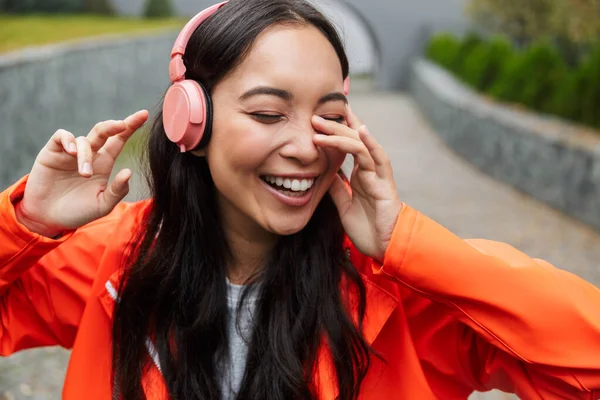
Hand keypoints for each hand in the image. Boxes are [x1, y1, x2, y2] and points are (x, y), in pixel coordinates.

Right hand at [15, 110, 148, 237]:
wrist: (48, 218)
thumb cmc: (78, 211)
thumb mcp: (102, 205)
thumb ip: (117, 191)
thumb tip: (129, 172)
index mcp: (104, 163)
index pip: (119, 140)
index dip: (131, 127)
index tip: (144, 115)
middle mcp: (90, 154)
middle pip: (104, 131)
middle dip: (114, 125)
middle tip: (122, 124)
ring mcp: (70, 152)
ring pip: (83, 140)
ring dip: (86, 155)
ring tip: (84, 174)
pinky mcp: (52, 152)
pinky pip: (62, 136)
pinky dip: (68, 140)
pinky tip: (72, 152)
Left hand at [311, 106, 401, 261]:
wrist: (384, 248)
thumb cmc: (368, 229)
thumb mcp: (344, 205)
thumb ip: (337, 188)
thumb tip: (325, 172)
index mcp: (360, 175)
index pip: (347, 146)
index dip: (335, 130)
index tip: (317, 118)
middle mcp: (369, 170)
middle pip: (351, 141)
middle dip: (333, 127)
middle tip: (313, 117)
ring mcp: (378, 175)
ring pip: (361, 146)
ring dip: (341, 134)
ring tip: (321, 126)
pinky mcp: (385, 183)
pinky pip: (379, 159)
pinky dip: (370, 143)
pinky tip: (361, 130)